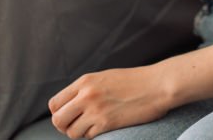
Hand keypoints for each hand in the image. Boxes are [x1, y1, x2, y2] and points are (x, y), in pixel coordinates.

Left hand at [49, 66, 171, 137]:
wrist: (157, 85)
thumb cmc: (135, 81)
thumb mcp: (105, 78)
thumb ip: (86, 89)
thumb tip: (70, 105)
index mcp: (85, 81)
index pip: (55, 103)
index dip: (59, 113)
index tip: (68, 116)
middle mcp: (86, 95)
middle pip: (58, 120)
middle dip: (64, 126)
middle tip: (76, 125)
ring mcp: (96, 110)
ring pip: (72, 132)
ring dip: (80, 133)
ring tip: (93, 126)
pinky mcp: (106, 123)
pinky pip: (89, 137)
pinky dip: (94, 135)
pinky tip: (105, 126)